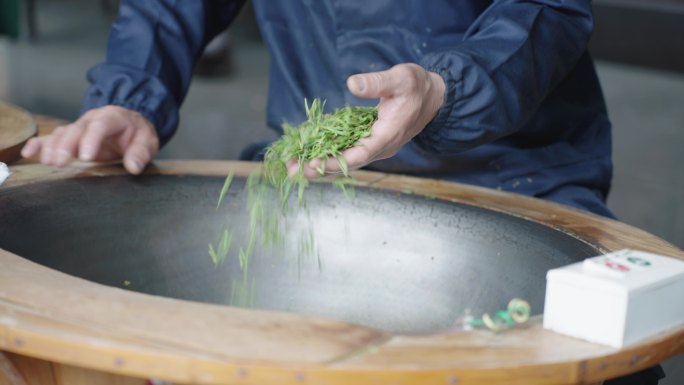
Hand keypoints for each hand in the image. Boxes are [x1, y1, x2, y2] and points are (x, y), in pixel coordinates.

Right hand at [21, 105, 158, 174]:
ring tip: (49, 162)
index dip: (91, 140)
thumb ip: (140, 153)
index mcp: (113, 117)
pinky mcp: (72, 136)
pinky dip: (40, 144)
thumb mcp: (147, 141)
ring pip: (62, 133)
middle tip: (60, 162)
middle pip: (76, 129)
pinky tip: (29, 153)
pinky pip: (52, 137)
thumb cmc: (138, 133)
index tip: (85, 157)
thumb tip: (133, 167)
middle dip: (66, 145)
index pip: (100, 126)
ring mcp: (80, 127)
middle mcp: (92, 119)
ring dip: (53, 147)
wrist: (132, 125)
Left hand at [297, 63, 444, 177]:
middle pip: (346, 162)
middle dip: (318, 167)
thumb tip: (352, 83)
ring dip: (317, 162)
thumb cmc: (418, 87)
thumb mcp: (401, 78)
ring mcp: (374, 145)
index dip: (335, 161)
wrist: (434, 97)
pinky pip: (345, 149)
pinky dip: (325, 151)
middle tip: (290, 171)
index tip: (313, 165)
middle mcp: (379, 146)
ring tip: (291, 165)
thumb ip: (377, 82)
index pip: (359, 154)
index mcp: (387, 136)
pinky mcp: (368, 140)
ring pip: (343, 158)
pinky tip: (306, 150)